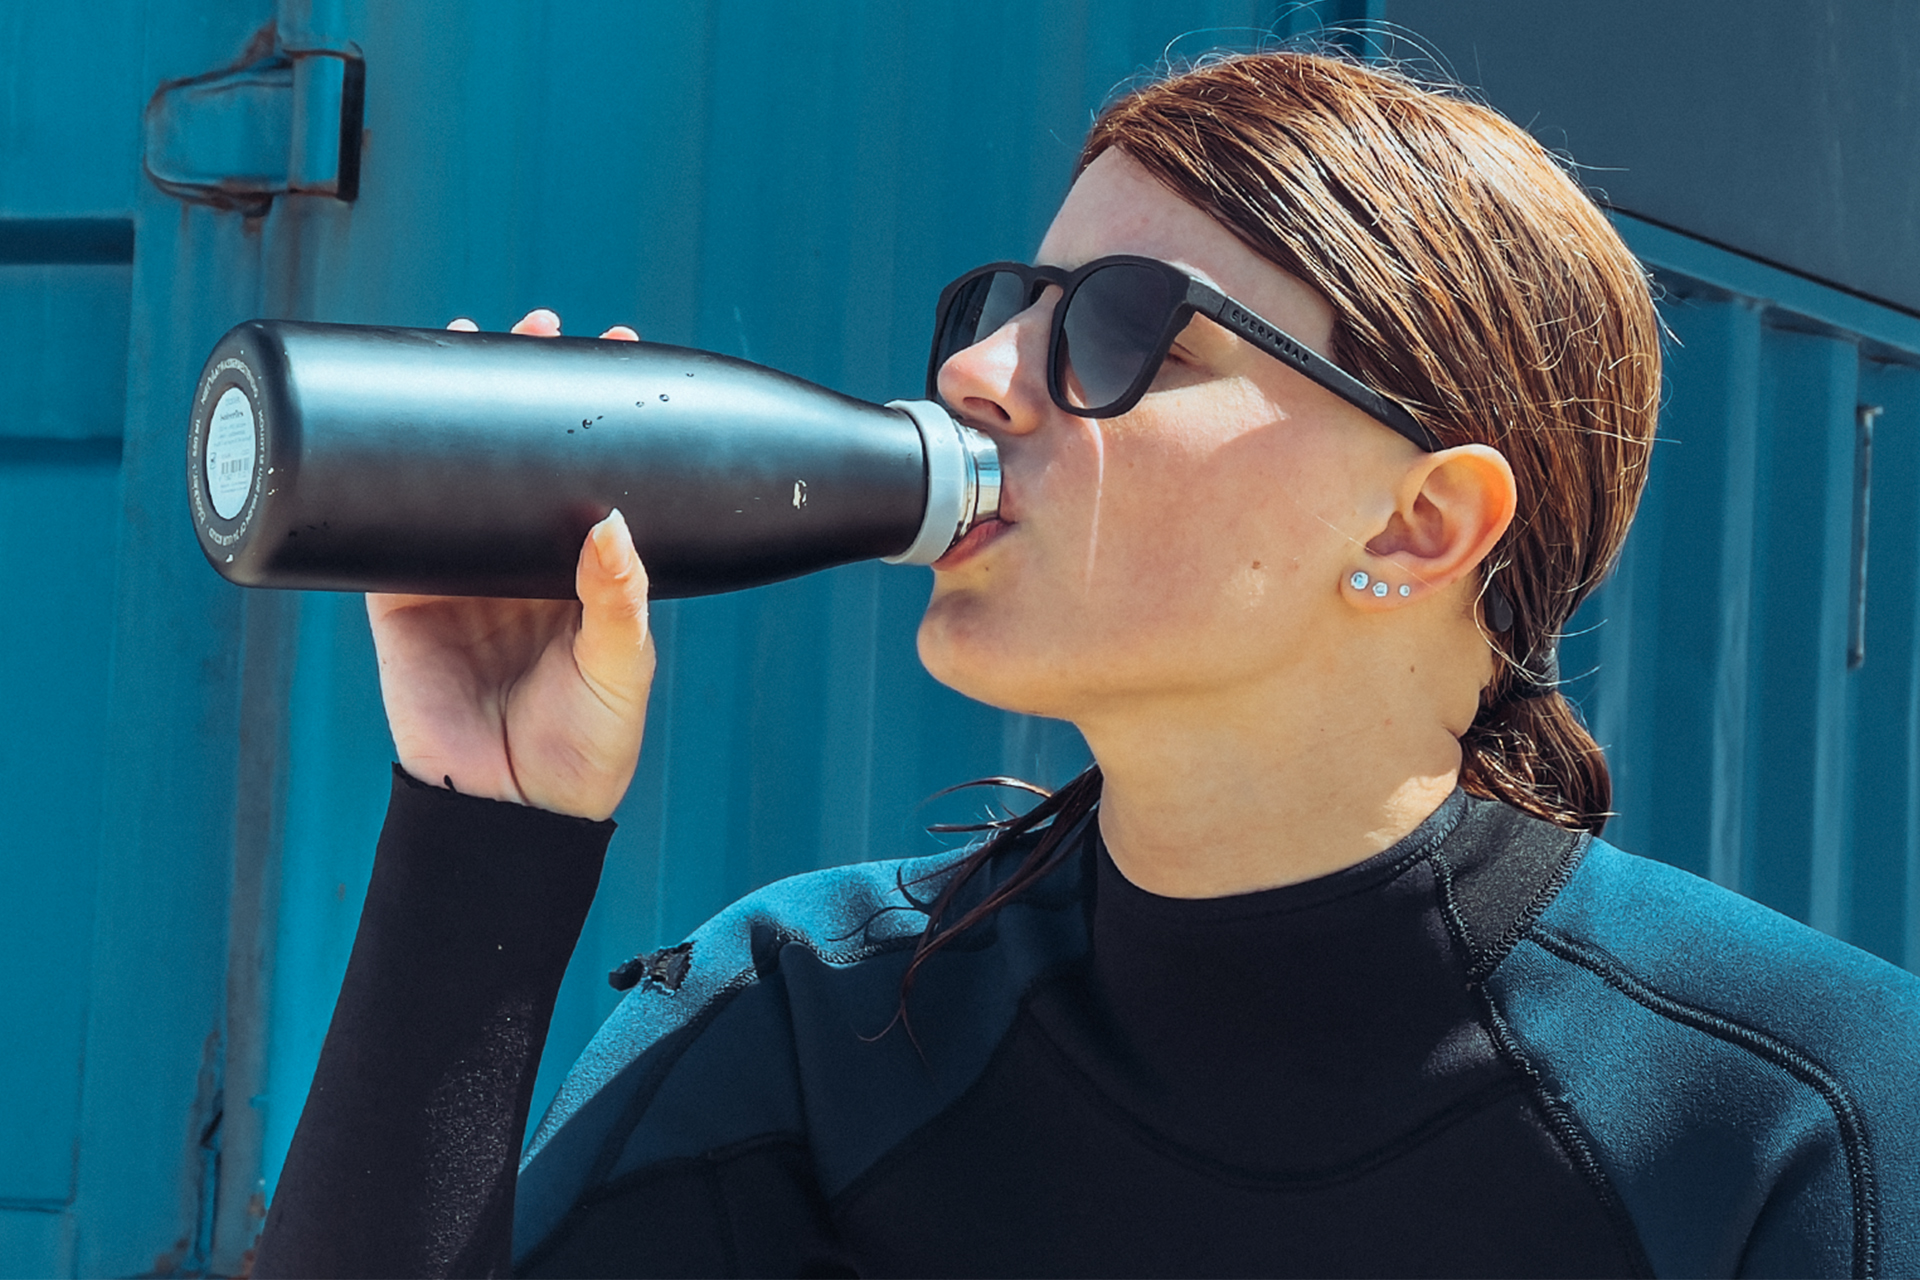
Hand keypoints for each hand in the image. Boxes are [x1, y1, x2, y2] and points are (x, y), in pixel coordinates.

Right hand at [365, 309, 651, 820]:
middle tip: (538, 325)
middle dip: (525, 384)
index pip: (591, 471)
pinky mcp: (399, 599)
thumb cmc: (584, 749)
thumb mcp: (623, 669)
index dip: (598, 411)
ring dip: (454, 403)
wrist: (510, 814)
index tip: (613, 347)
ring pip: (450, 470)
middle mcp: (519, 561)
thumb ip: (620, 602)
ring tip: (466, 337)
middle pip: (517, 453)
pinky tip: (385, 410)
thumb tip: (612, 521)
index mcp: (581, 572)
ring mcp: (458, 574)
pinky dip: (374, 469)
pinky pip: (382, 524)